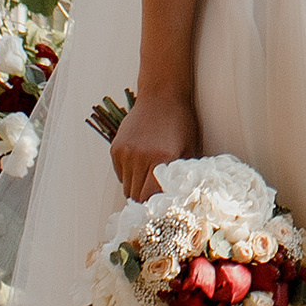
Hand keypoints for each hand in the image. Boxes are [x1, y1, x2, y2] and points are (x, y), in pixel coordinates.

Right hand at [110, 86, 200, 203]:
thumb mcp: (189, 150)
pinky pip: (120, 174)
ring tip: (150, 178)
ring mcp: (125, 153)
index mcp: (162, 159)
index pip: (150, 198)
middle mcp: (140, 157)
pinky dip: (129, 176)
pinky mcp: (116, 149)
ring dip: (137, 188)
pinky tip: (142, 164)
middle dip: (146, 201)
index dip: (156, 207)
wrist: (162, 95)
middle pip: (136, 197)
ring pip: (126, 187)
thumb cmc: (181, 123)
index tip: (162, 210)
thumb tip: (181, 201)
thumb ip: (183, 176)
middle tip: (157, 198)